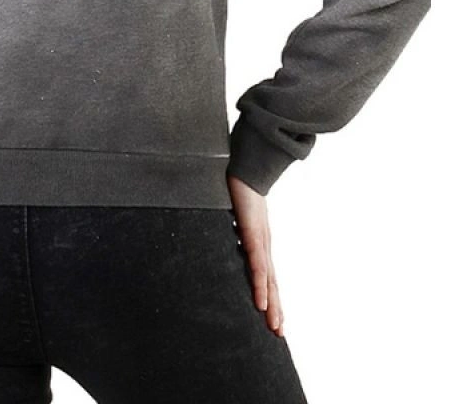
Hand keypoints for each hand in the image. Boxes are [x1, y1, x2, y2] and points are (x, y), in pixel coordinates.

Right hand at [227, 174, 284, 336]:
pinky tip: (261, 302)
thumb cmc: (238, 188)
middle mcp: (263, 244)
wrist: (247, 167)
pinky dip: (260, 285)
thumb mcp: (232, 214)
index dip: (269, 294)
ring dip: (272, 304)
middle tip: (277, 332)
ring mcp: (261, 240)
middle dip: (275, 308)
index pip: (265, 273)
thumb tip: (222, 234)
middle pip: (271, 282)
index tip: (270, 315)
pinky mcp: (255, 234)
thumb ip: (230, 228)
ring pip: (268, 279)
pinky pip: (257, 265)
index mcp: (258, 241)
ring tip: (274, 325)